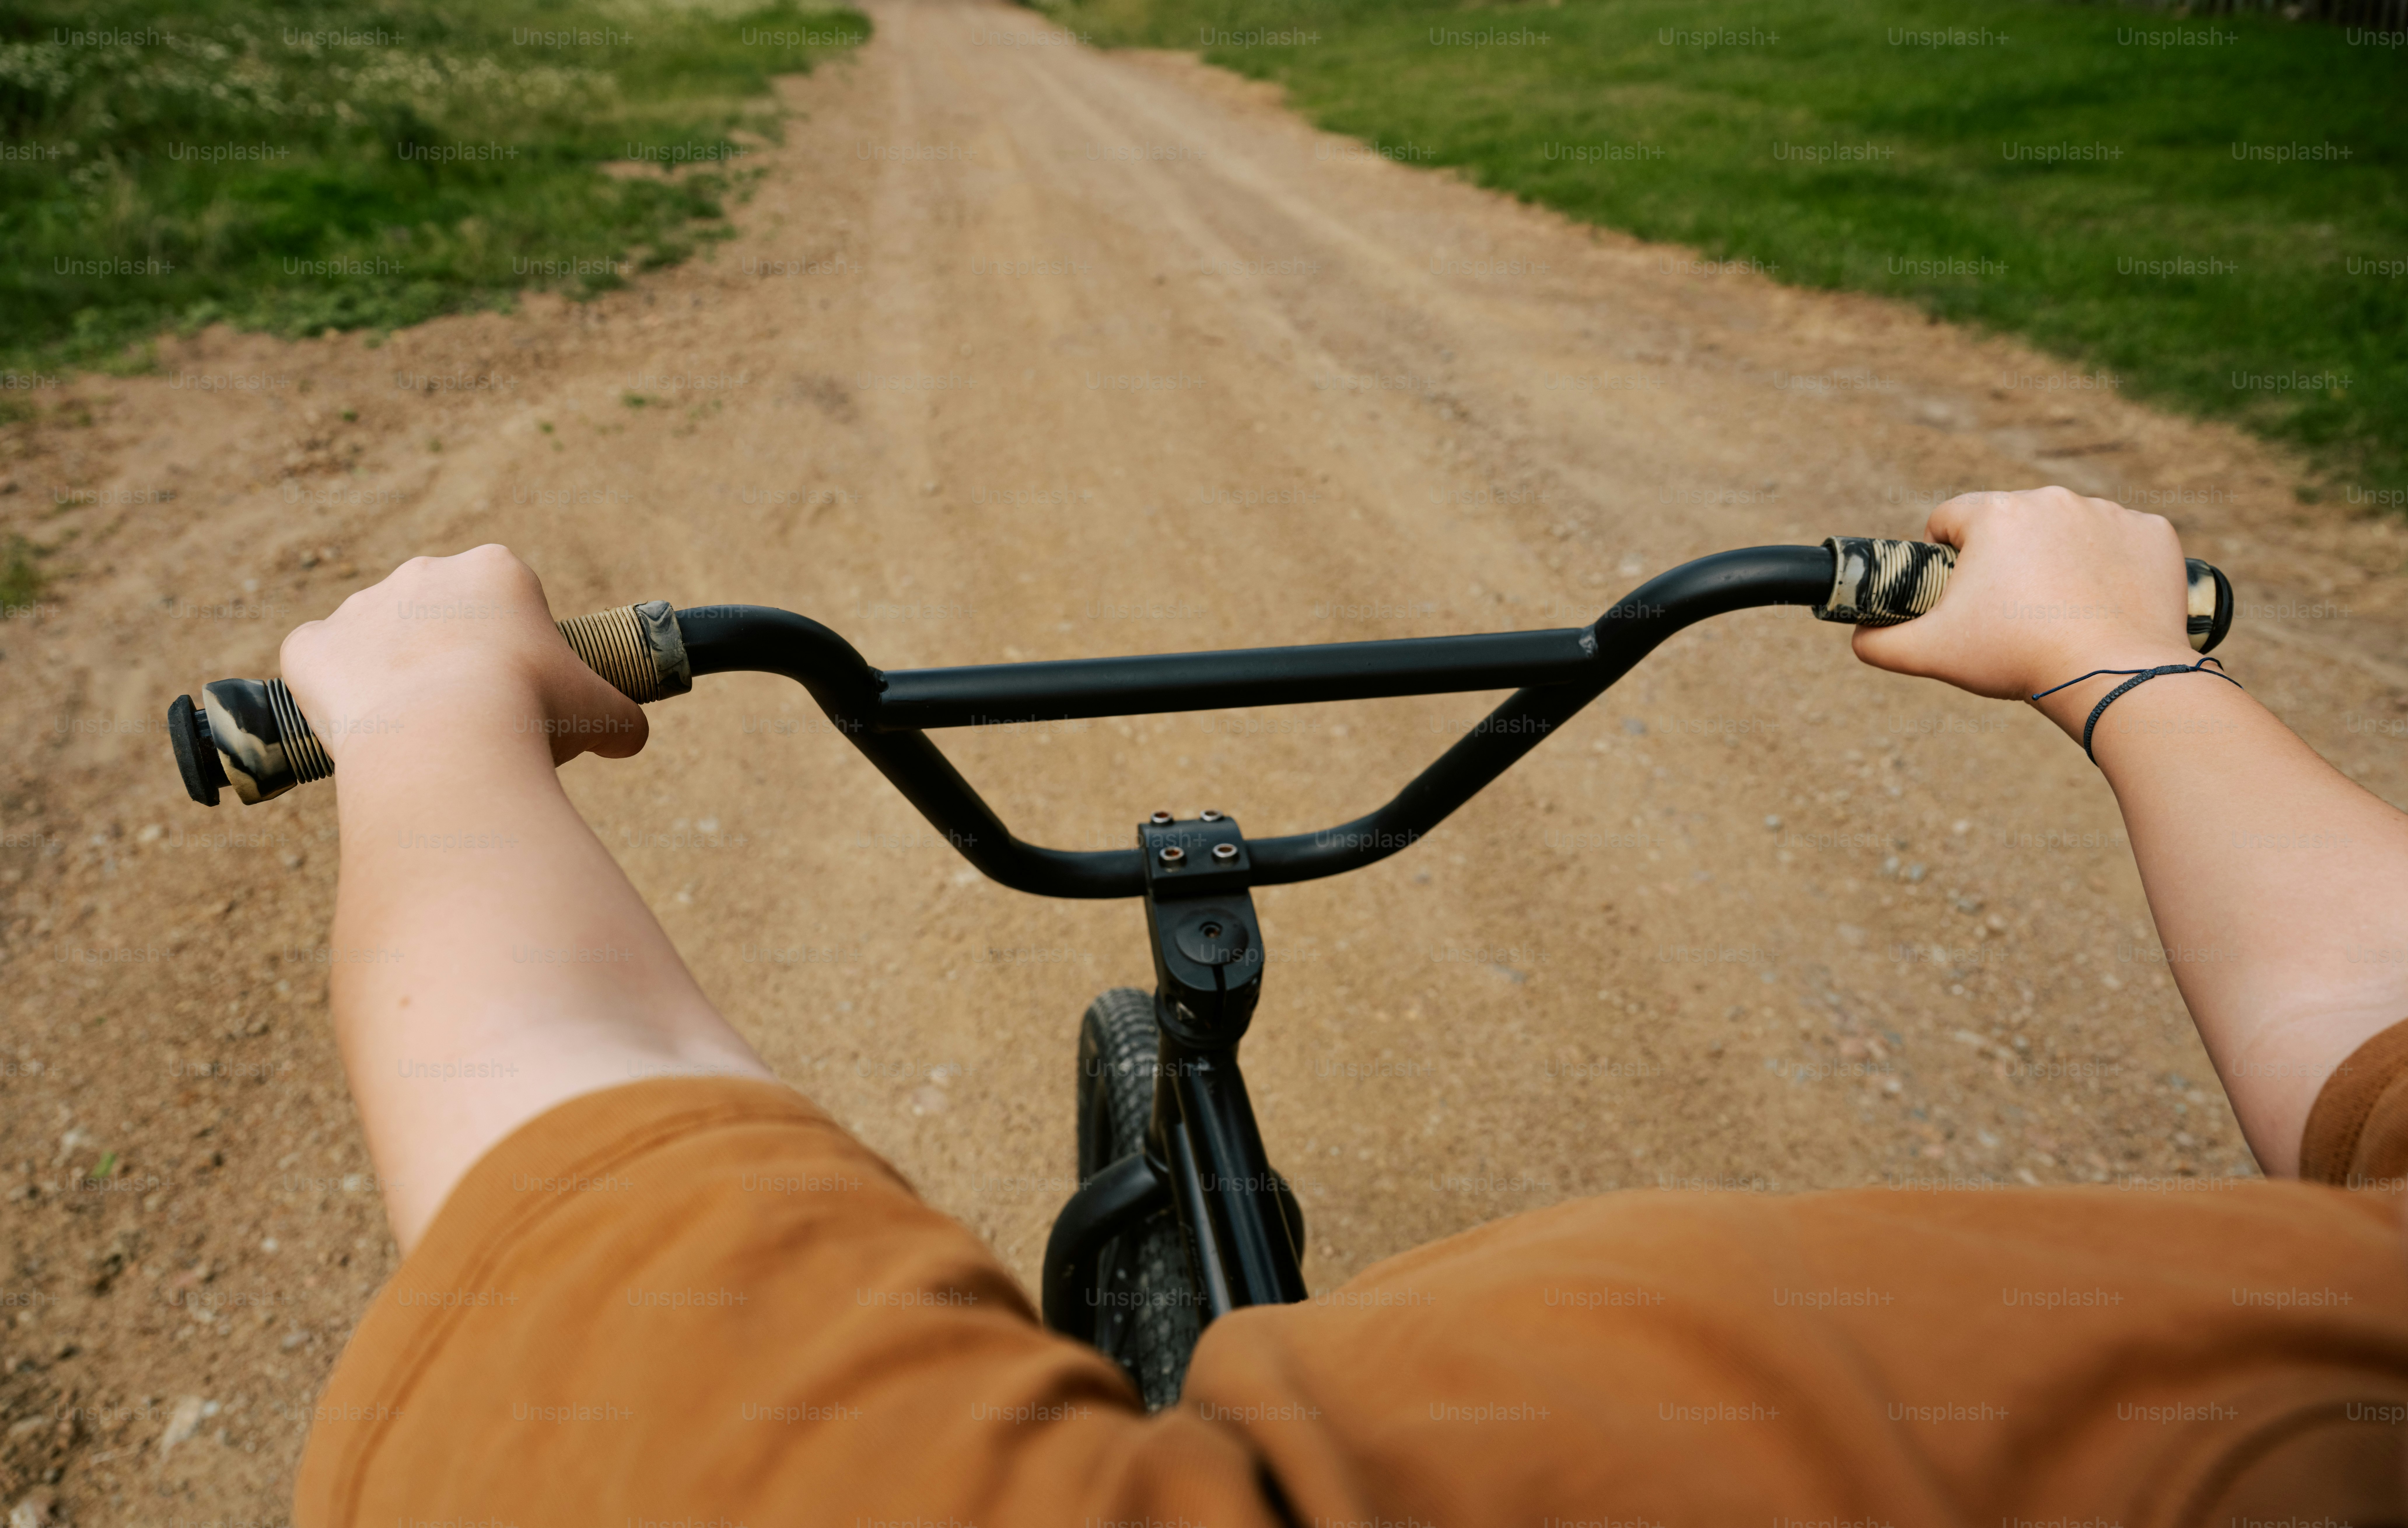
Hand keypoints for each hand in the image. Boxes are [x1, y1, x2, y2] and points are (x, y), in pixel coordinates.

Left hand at [278, 544, 646, 768]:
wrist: (446, 743)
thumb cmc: (533, 716)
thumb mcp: (602, 715)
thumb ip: (620, 719)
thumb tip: (628, 739)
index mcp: (496, 571)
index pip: (503, 602)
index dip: (514, 650)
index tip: (519, 690)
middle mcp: (423, 573)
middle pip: (438, 615)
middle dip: (450, 658)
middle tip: (472, 717)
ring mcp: (360, 607)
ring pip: (378, 642)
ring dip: (394, 677)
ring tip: (419, 734)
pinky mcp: (311, 646)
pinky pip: (316, 663)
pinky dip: (330, 693)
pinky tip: (363, 729)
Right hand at [1848, 487, 2199, 741]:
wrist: (2115, 676)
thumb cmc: (2018, 658)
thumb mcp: (1932, 652)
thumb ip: (1880, 643)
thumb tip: (1860, 637)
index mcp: (1995, 514)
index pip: (1950, 518)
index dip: (1945, 555)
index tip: (1960, 591)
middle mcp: (2053, 499)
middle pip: (2012, 523)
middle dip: (2007, 559)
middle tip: (2013, 612)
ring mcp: (2110, 513)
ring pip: (2068, 530)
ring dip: (2060, 559)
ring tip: (2061, 611)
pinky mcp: (2155, 534)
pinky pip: (2124, 542)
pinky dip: (2113, 567)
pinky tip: (2105, 602)